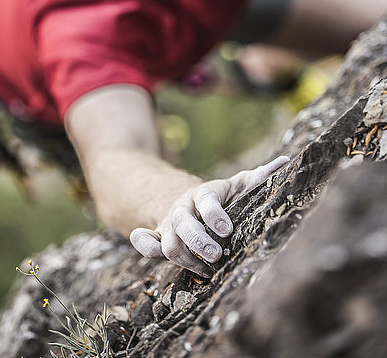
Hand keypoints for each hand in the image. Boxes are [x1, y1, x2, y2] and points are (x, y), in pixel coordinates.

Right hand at [130, 155, 289, 276]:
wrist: (187, 201)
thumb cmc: (220, 198)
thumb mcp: (236, 186)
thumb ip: (257, 177)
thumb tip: (285, 161)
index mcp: (203, 194)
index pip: (206, 200)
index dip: (214, 214)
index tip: (227, 229)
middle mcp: (183, 208)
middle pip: (183, 224)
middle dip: (198, 241)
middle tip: (216, 255)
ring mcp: (169, 224)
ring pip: (169, 244)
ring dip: (186, 258)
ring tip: (209, 270)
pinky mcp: (160, 238)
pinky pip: (145, 243)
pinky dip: (145, 247)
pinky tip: (156, 254)